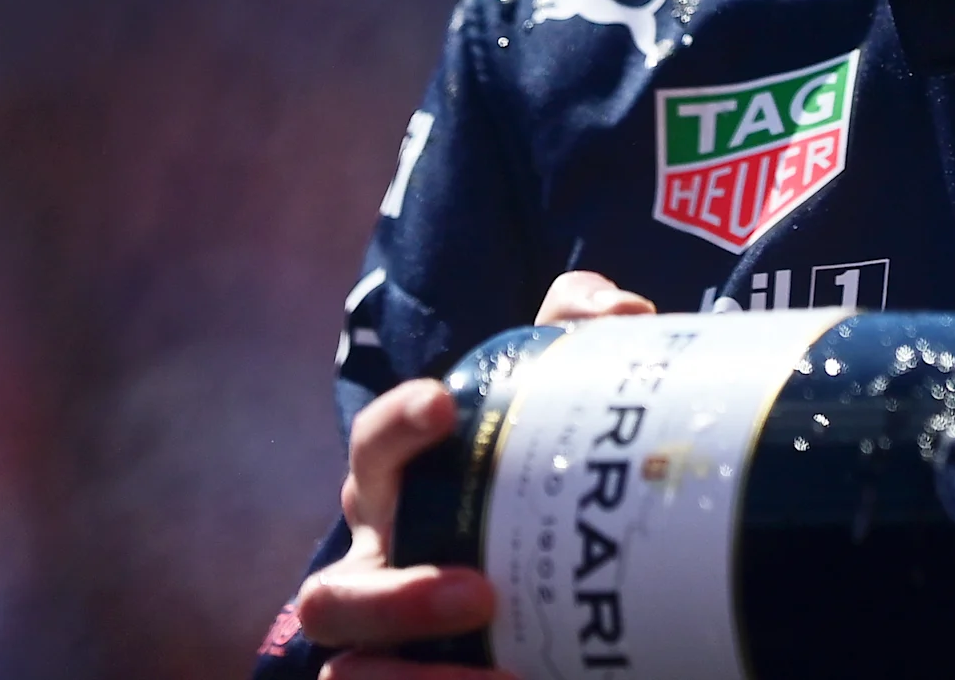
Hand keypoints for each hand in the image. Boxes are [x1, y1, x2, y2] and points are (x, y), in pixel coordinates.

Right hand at [288, 273, 656, 675]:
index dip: (395, 429)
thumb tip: (621, 311)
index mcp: (398, 489)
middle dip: (396, 597)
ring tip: (498, 667)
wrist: (570, 578)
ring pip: (347, 669)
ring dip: (410, 671)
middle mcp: (374, 568)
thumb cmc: (542, 473)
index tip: (442, 408)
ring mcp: (381, 642)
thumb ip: (581, 336)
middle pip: (333, 593)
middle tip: (480, 593)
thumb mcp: (563, 398)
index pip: (373, 449)